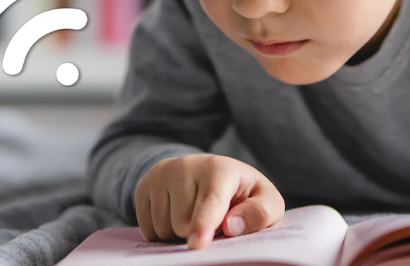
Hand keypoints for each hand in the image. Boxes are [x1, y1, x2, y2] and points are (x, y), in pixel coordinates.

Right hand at [135, 154, 284, 249]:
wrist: (210, 173)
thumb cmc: (243, 194)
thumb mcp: (265, 201)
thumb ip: (260, 213)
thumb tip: (232, 226)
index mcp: (220, 168)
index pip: (210, 201)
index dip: (204, 224)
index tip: (198, 244)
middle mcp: (186, 165)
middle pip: (183, 224)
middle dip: (198, 232)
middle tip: (213, 219)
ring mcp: (161, 174)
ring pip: (163, 228)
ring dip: (179, 234)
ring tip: (195, 214)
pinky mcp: (143, 185)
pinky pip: (148, 229)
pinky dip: (163, 232)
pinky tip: (177, 215)